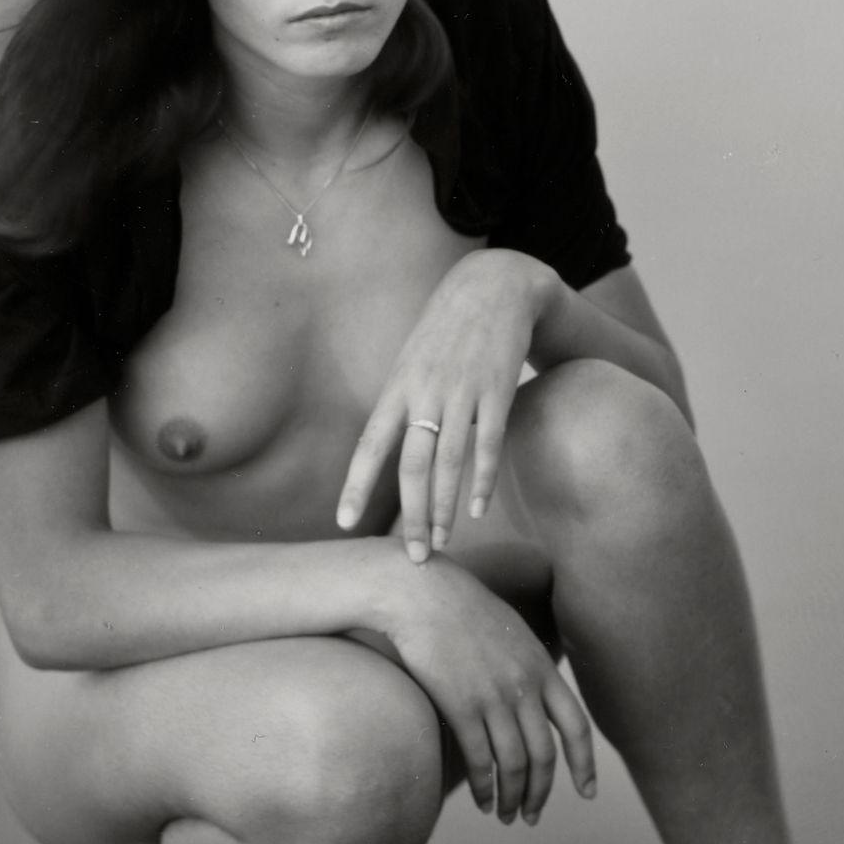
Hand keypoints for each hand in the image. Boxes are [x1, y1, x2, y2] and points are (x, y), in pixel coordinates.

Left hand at [337, 250, 556, 557]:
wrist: (495, 286)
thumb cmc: (449, 331)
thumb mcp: (413, 361)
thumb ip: (402, 405)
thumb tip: (387, 454)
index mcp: (399, 386)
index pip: (370, 444)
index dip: (355, 485)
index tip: (344, 524)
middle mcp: (426, 392)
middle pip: (412, 464)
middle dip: (411, 516)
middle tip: (414, 557)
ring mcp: (464, 391)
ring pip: (449, 461)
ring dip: (443, 508)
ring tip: (441, 543)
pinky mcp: (499, 390)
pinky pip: (488, 444)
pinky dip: (482, 480)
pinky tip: (477, 509)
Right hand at [362, 560, 597, 822]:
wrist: (421, 595)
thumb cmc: (461, 611)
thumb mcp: (512, 633)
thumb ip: (529, 668)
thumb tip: (534, 698)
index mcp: (543, 670)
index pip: (577, 727)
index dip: (585, 765)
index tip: (588, 793)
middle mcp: (525, 688)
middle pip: (545, 756)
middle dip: (542, 793)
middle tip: (532, 817)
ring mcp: (494, 698)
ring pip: (514, 764)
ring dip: (512, 798)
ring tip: (506, 815)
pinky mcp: (461, 706)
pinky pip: (480, 760)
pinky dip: (485, 787)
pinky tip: (483, 801)